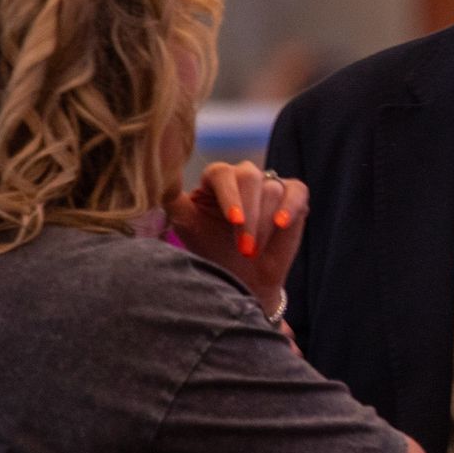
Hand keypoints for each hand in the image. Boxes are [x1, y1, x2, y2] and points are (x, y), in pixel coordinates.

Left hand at [166, 161, 307, 306]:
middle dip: (249, 217)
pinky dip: (290, 207)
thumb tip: (157, 176)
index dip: (229, 196)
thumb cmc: (213, 251)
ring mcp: (270, 183)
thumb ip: (170, 198)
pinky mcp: (294, 194)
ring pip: (271, 190)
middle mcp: (242, 175)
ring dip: (263, 225)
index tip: (233, 221)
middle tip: (245, 249)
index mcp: (215, 178)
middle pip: (250, 178)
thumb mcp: (188, 225)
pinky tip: (282, 223)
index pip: (221, 173)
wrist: (244, 278)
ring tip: (254, 251)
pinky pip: (296, 191)